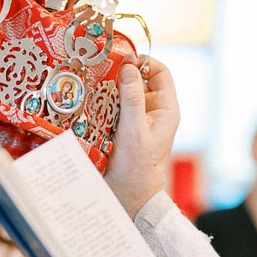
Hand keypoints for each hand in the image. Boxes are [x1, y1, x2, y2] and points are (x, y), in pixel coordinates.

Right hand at [105, 57, 179, 216]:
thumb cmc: (137, 168)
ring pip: (125, 94)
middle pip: (140, 81)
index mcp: (166, 109)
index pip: (160, 73)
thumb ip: (133, 99)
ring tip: (91, 85)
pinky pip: (114, 109)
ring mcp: (139, 121)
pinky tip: (89, 104)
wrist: (130, 197)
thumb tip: (129, 68)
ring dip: (109, 90)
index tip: (122, 60)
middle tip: (100, 70)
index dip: (144, 62)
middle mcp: (154, 112)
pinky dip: (103, 104)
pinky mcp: (123, 130)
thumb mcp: (134, 130)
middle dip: (121, 75)